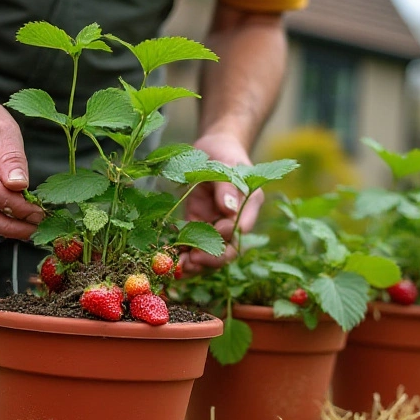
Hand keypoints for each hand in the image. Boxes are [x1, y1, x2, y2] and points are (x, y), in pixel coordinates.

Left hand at [181, 133, 261, 273]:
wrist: (212, 149)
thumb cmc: (222, 153)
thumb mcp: (223, 163)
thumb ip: (226, 185)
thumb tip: (228, 209)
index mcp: (249, 204)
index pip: (242, 228)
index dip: (229, 235)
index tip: (215, 230)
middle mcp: (235, 220)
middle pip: (229, 249)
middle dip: (211, 258)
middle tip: (192, 261)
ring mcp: (217, 226)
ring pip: (211, 254)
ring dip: (196, 264)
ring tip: (178, 269)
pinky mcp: (199, 227)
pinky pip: (194, 247)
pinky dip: (183, 257)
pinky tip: (171, 264)